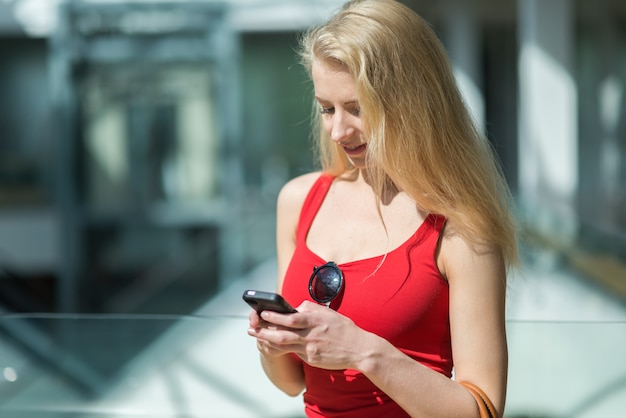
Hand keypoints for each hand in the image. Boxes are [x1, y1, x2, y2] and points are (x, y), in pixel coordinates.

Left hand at [248, 301, 370, 369]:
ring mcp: (310, 348)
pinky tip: (273, 345)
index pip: (289, 317)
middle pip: (281, 334)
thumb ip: (309, 309)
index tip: (262, 312)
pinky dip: (282, 348)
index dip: (274, 316)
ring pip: (283, 345)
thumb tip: (294, 307)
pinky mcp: (311, 359)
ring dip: (267, 340)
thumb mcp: (327, 312)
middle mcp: (310, 334)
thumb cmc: (343, 328)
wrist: (359, 349)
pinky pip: (294, 353)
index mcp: (314, 320)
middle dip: (263, 331)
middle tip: (251, 328)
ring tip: (256, 337)